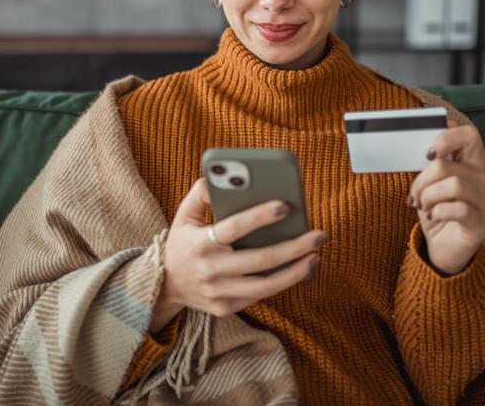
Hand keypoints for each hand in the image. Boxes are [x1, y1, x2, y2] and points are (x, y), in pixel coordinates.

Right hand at [149, 178, 327, 332]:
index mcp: (199, 243)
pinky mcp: (225, 308)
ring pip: (265, 285)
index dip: (259, 216)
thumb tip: (224, 177)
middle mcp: (210, 270)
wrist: (165, 285)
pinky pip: (260, 296)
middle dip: (294, 246)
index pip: (233, 228)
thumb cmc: (183, 242)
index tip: (285, 205)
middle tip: (319, 235)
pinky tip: (299, 269)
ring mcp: (218, 293)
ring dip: (296, 271)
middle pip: (259, 260)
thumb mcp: (183, 215)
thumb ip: (201, 193)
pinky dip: (282, 283)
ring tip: (316, 255)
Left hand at [407, 119, 484, 276]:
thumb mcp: (430, 183)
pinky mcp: (481, 224)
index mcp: (474, 164)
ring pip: (453, 185)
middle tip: (415, 195)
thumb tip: (420, 138)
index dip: (446, 138)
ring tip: (424, 206)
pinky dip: (438, 212)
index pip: (470, 135)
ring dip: (429, 196)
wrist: (442, 248)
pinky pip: (458, 208)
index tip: (427, 153)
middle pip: (447, 165)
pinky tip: (434, 217)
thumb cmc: (437, 210)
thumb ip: (430, 162)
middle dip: (422, 180)